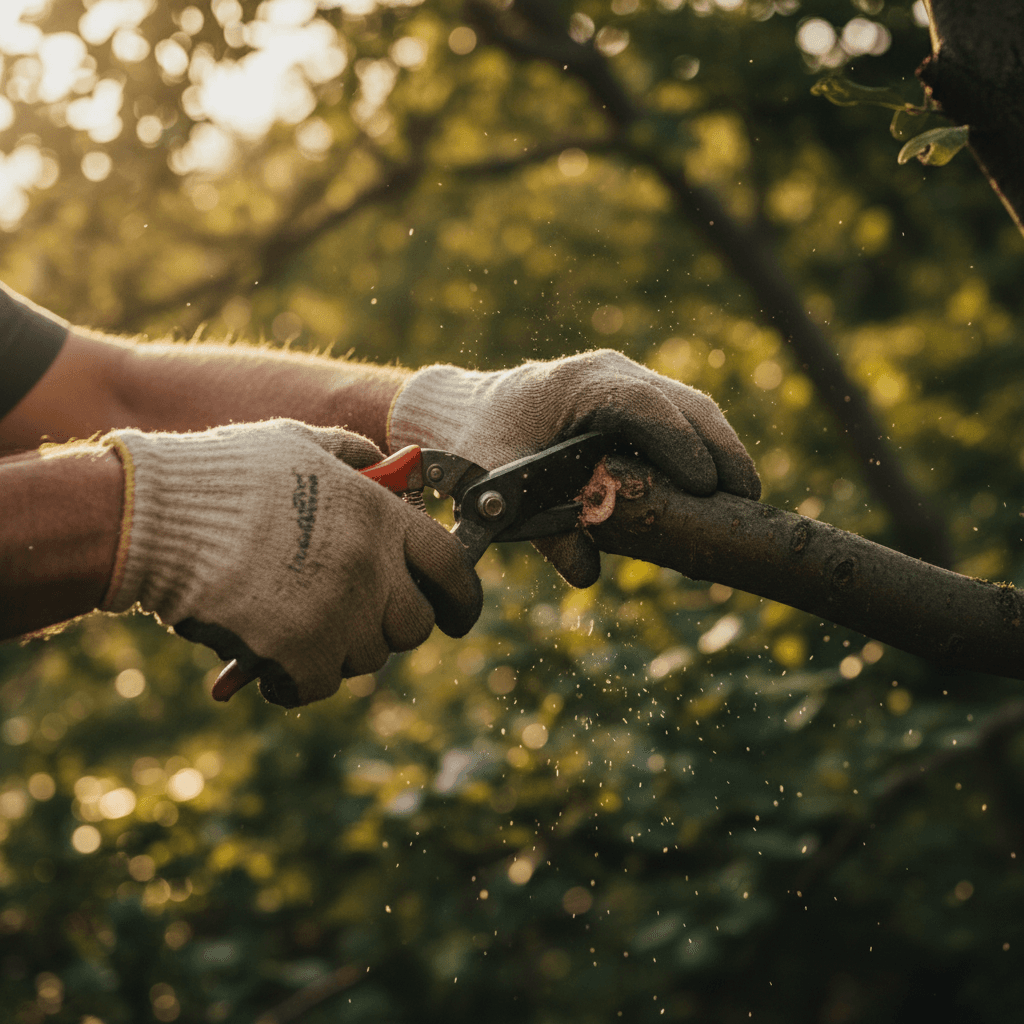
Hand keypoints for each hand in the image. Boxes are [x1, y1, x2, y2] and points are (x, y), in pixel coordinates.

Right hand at [102, 419, 481, 705]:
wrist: (151, 517)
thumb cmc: (223, 476)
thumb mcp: (301, 443)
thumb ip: (358, 458)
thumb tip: (395, 471)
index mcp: (379, 515)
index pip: (452, 567)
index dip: (462, 597)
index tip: (459, 615)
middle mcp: (370, 566)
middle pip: (414, 624)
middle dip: (388, 625)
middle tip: (353, 618)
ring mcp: (338, 612)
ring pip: (369, 658)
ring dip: (341, 650)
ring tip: (299, 626)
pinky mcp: (299, 653)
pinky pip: (322, 684)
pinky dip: (300, 682)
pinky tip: (275, 666)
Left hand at [388, 349, 759, 586]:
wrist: (464, 412)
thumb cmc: (478, 444)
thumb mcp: (500, 489)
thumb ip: (544, 531)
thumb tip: (588, 576)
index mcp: (576, 384)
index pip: (643, 407)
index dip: (680, 444)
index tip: (707, 486)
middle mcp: (607, 372)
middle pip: (683, 402)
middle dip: (720, 448)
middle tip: (747, 497)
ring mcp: (621, 379)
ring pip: (688, 406)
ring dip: (717, 448)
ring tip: (742, 495)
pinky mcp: (628, 396)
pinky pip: (675, 416)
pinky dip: (698, 447)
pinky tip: (713, 485)